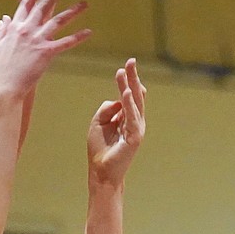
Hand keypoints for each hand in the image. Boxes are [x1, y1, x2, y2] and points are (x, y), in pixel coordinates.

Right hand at [0, 0, 90, 98]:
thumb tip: (3, 19)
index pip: (26, 5)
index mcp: (15, 27)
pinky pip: (65, 42)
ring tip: (85, 3)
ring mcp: (38, 40)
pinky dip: (78, 37)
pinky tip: (89, 32)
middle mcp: (27, 29)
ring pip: (59, 21)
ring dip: (73, 11)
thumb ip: (1, 31)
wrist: (5, 85)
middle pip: (44, 6)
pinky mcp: (47, 52)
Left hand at [88, 59, 145, 186]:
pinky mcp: (134, 137)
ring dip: (129, 86)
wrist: (101, 172)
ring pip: (134, 103)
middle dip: (132, 78)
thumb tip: (115, 100)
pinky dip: (129, 105)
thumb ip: (106, 110)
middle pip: (134, 96)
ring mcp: (136, 129)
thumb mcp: (98, 123)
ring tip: (125, 71)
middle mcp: (134, 122)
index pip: (129, 96)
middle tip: (131, 61)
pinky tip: (124, 93)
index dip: (128, 81)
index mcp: (126, 118)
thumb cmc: (100, 149)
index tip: (124, 67)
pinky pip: (132, 117)